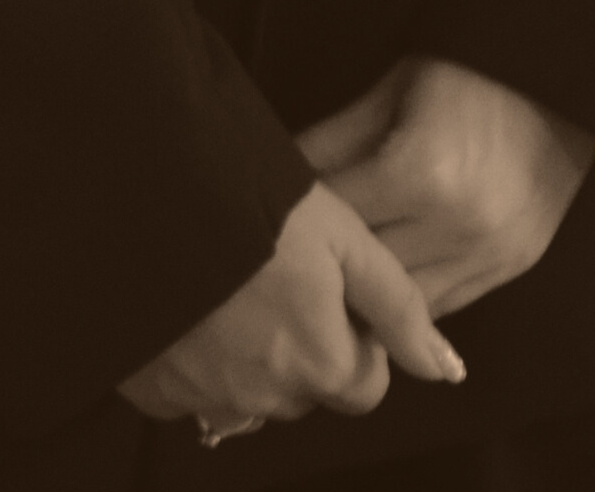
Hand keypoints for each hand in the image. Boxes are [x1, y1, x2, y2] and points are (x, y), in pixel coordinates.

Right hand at [116, 178, 466, 428]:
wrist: (149, 196)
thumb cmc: (254, 204)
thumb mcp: (343, 236)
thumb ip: (399, 306)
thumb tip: (445, 368)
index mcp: (321, 364)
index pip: (364, 383)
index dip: (356, 334)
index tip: (331, 285)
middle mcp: (266, 398)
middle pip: (308, 387)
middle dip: (305, 344)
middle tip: (281, 272)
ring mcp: (205, 398)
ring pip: (252, 390)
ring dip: (253, 351)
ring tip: (236, 280)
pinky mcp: (154, 390)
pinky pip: (193, 387)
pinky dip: (199, 355)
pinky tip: (195, 302)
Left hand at [295, 56, 594, 320]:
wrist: (560, 78)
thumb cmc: (465, 71)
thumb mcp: (389, 93)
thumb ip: (331, 141)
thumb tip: (278, 176)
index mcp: (419, 173)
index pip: (337, 222)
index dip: (304, 224)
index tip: (279, 224)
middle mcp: (456, 226)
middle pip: (367, 272)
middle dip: (333, 266)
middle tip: (302, 261)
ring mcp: (489, 255)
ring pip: (404, 305)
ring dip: (372, 294)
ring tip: (341, 280)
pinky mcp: (512, 268)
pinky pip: (446, 306)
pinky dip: (413, 297)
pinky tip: (390, 281)